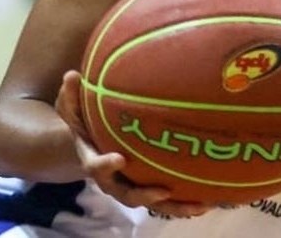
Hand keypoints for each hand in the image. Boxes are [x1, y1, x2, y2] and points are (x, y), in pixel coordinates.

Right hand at [56, 71, 209, 218]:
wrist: (94, 143)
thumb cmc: (85, 124)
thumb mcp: (73, 109)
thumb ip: (71, 96)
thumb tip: (71, 75)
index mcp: (94, 161)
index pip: (95, 166)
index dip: (105, 164)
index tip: (119, 158)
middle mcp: (114, 179)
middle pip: (128, 195)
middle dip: (146, 195)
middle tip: (164, 192)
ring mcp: (133, 185)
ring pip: (153, 202)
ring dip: (175, 206)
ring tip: (200, 206)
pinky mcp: (150, 186)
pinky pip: (168, 199)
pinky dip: (186, 200)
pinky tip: (210, 200)